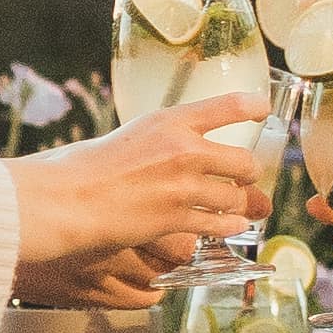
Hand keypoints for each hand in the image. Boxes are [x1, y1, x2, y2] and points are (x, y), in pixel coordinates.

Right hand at [7, 95, 268, 308]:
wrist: (70, 199)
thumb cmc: (85, 168)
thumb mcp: (128, 135)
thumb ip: (159, 140)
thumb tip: (181, 152)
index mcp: (169, 121)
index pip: (224, 105)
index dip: (250, 105)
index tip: (262, 107)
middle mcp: (184, 149)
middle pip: (244, 161)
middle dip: (249, 173)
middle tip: (247, 179)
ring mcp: (184, 186)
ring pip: (236, 197)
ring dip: (242, 205)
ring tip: (242, 209)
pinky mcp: (178, 218)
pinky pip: (220, 225)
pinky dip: (228, 227)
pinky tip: (231, 228)